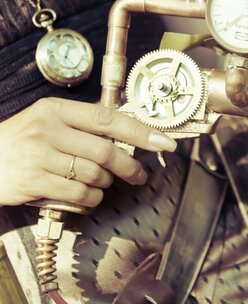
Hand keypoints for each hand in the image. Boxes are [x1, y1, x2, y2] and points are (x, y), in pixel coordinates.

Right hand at [0, 98, 176, 206]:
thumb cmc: (22, 141)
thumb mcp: (48, 121)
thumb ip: (85, 125)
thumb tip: (131, 134)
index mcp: (56, 110)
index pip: (109, 118)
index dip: (141, 131)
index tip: (164, 142)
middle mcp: (48, 130)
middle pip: (105, 151)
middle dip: (130, 166)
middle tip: (139, 174)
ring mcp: (39, 156)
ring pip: (94, 175)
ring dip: (107, 183)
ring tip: (103, 182)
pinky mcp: (33, 181)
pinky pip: (79, 194)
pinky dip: (92, 198)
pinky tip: (88, 195)